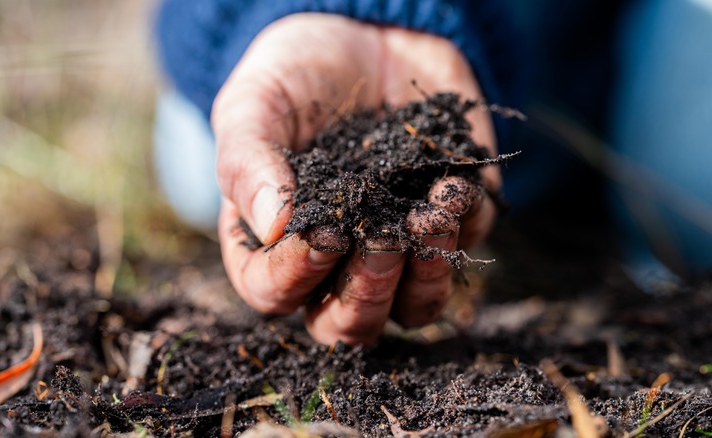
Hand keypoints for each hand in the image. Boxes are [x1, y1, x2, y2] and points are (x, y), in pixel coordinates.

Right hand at [213, 13, 498, 344]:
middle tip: (381, 237)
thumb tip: (272, 226)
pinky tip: (452, 183)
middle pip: (348, 324)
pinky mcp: (448, 222)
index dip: (295, 277)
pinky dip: (462, 226)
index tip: (321, 232)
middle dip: (367, 292)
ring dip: (424, 277)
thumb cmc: (297, 73)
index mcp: (275, 243)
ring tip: (428, 215)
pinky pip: (462, 250)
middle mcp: (335, 261)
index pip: (274, 293)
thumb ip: (249, 162)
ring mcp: (396, 248)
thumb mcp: (255, 104)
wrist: (367, 31)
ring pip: (412, 310)